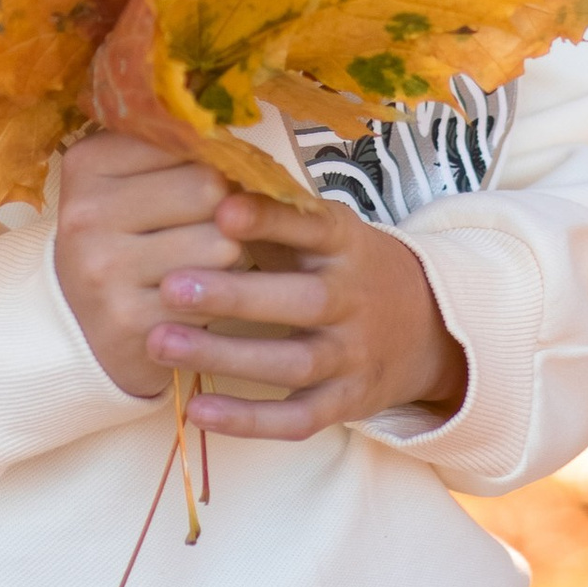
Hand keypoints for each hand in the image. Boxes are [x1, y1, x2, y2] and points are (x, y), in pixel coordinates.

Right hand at [55, 131, 246, 398]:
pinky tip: (189, 301)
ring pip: (221, 245)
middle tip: (205, 229)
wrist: (79, 326)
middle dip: (223, 210)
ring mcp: (103, 270)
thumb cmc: (119, 240)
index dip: (206, 164)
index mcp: (86, 164)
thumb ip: (173, 152)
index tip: (194, 185)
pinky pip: (211, 298)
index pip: (187, 141)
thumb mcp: (125, 182)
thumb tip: (236, 146)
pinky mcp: (129, 321)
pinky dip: (214, 300)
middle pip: (209, 188)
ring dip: (225, 258)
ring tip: (198, 265)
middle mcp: (86, 214)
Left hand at [155, 189, 469, 442]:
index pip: (312, 227)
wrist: (426, 327)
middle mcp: (354, 300)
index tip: (221, 208)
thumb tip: (199, 166)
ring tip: (161, 343)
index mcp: (347, 244)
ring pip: (292, 363)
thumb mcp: (324, 230)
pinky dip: (249, 420)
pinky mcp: (344, 403)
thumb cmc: (344, 266)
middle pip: (301, 301)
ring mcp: (352, 356)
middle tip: (171, 286)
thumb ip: (273, 209)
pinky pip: (296, 419)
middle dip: (236, 296)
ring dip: (225, 356)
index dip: (270, 220)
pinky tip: (196, 410)